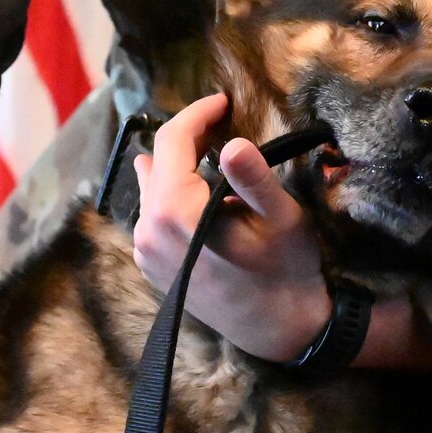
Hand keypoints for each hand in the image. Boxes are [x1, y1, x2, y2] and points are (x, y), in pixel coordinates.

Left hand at [131, 93, 331, 361]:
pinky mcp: (150, 267)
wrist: (279, 331)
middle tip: (221, 123)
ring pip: (151, 188)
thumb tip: (233, 144)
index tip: (223, 101)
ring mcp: (145, 252)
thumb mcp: (281, 219)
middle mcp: (148, 230)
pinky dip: (169, 194)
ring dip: (176, 165)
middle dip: (187, 137)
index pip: (172, 141)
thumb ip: (254, 178)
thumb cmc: (286, 271)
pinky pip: (151, 215)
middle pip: (158, 163)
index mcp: (174, 212)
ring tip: (205, 151)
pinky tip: (194, 192)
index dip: (197, 114)